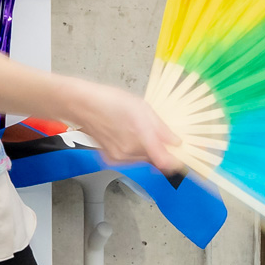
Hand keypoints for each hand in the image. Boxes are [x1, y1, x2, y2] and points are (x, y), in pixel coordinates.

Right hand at [65, 81, 181, 171]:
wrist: (82, 105)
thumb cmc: (111, 101)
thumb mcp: (142, 108)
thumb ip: (160, 128)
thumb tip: (175, 142)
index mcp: (141, 138)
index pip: (165, 161)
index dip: (176, 163)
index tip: (182, 159)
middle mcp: (130, 153)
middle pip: (154, 160)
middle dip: (159, 151)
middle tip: (158, 135)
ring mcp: (119, 158)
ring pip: (141, 159)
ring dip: (146, 150)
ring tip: (137, 130)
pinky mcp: (109, 159)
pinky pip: (129, 159)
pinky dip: (133, 151)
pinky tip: (126, 136)